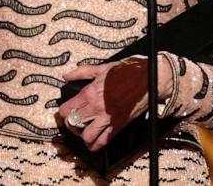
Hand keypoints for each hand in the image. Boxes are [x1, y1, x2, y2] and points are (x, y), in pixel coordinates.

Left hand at [57, 56, 172, 151]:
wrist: (149, 79)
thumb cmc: (128, 71)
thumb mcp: (102, 67)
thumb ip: (82, 72)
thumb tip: (67, 76)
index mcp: (90, 92)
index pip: (67, 109)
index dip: (63, 112)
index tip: (65, 111)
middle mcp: (97, 107)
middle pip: (73, 123)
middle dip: (70, 124)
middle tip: (72, 121)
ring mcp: (108, 118)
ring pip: (86, 136)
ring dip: (82, 136)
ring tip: (82, 131)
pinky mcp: (119, 125)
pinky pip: (104, 141)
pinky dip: (96, 145)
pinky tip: (94, 142)